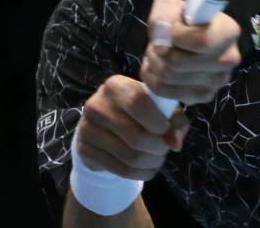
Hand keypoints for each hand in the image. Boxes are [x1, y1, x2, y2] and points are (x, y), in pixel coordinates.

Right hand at [75, 74, 189, 180]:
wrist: (103, 127)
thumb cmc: (138, 114)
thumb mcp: (159, 109)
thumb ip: (175, 121)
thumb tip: (175, 143)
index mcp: (116, 86)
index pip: (138, 103)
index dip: (157, 121)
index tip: (166, 129)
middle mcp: (97, 104)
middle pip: (137, 137)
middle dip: (159, 148)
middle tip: (165, 148)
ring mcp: (87, 128)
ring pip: (130, 157)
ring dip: (152, 162)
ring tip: (157, 158)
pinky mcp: (85, 149)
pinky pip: (121, 170)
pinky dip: (140, 173)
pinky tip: (146, 167)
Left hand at [140, 0, 241, 104]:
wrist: (184, 40)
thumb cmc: (180, 20)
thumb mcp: (169, 6)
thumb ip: (163, 14)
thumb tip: (162, 32)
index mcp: (228, 32)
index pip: (203, 41)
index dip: (177, 36)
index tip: (171, 30)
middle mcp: (228, 59)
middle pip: (179, 63)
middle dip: (158, 50)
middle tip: (156, 42)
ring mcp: (217, 81)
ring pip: (169, 77)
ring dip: (153, 63)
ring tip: (156, 53)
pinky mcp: (203, 96)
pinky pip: (166, 92)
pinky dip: (153, 79)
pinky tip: (157, 67)